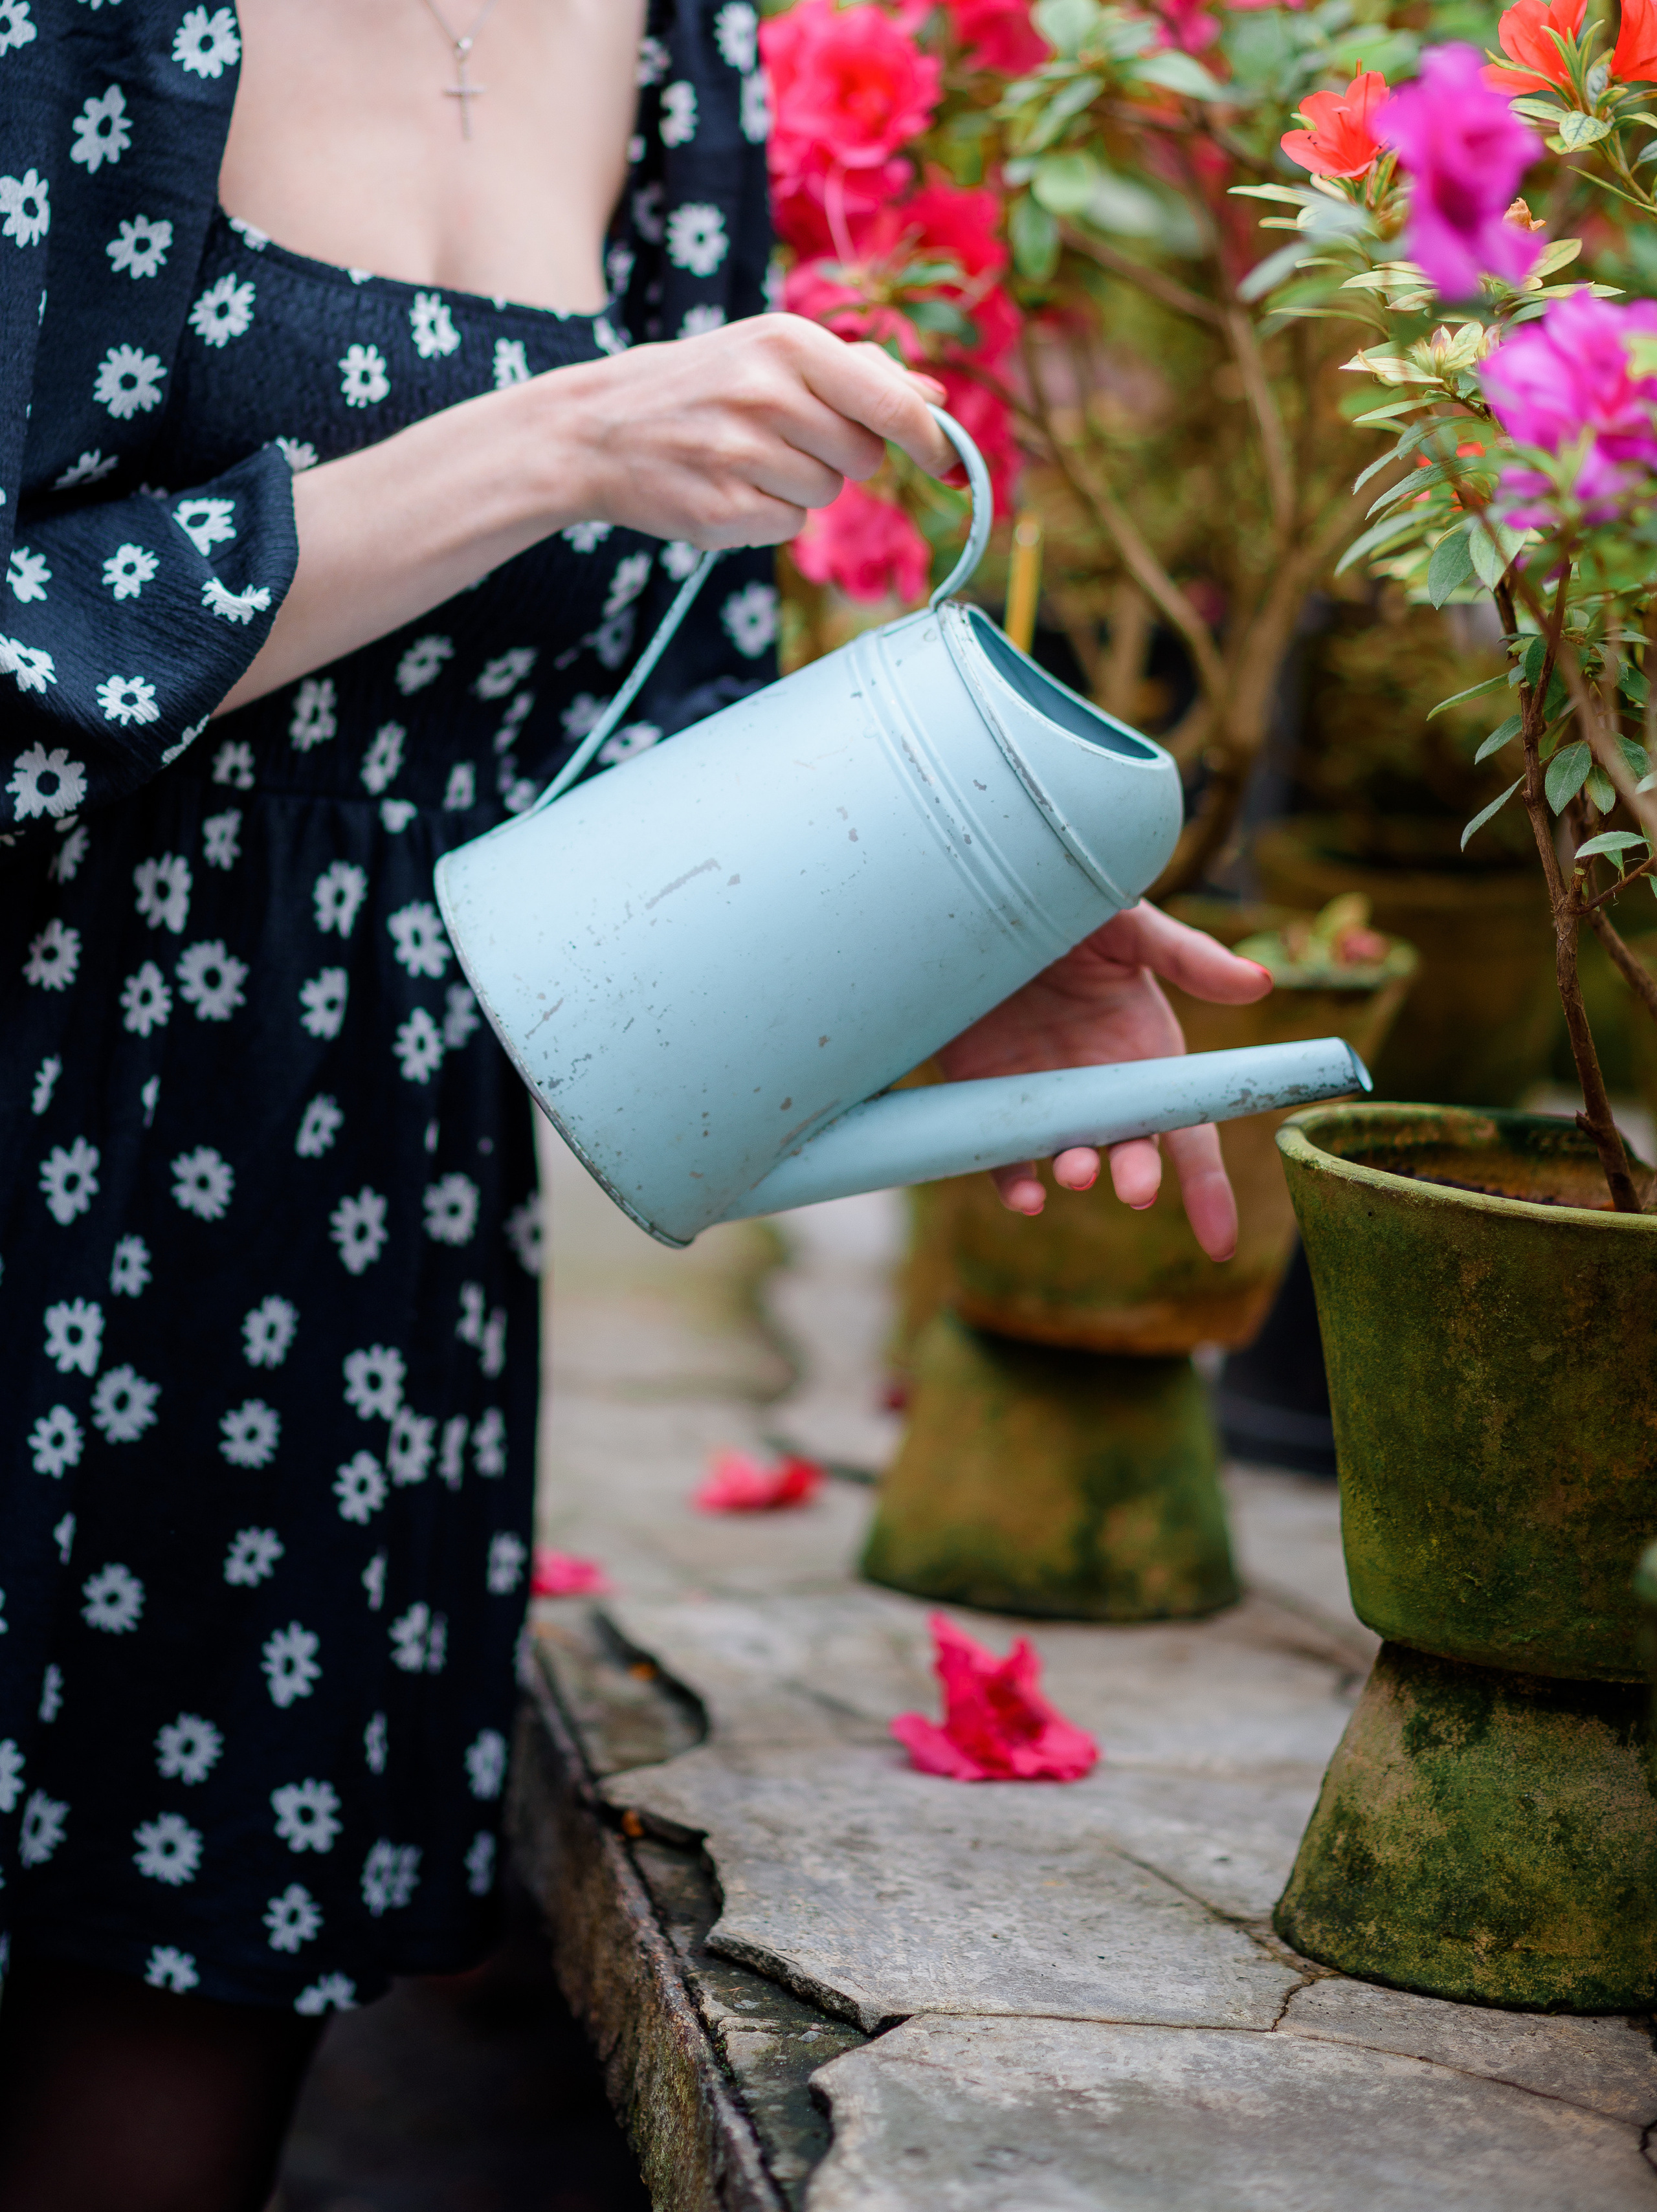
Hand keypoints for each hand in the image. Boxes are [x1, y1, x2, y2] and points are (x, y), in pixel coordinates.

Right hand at [547, 315, 956, 547]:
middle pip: (864, 458)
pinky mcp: (725, 511)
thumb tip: (933, 398)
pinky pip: (791, 527)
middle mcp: (768, 395)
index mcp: (789, 343)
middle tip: (789, 438)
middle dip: (842, 457)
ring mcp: (743, 455)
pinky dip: (771, 516)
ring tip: (749, 458)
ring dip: (802, 487)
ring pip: (828, 496)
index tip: (952, 464)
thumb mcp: (770, 352)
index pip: (892, 405)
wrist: (596, 429)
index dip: (933, 443)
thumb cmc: (699, 386)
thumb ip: (858, 371)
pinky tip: (731, 487)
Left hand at [934, 904, 1273, 1262]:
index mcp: (1149, 1059)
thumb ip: (1188, 958)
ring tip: (1073, 1170)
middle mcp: (1102, 1090)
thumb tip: (1260, 981)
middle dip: (1137, 1174)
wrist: (982, 901)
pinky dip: (1013, 1181)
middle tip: (1134, 1187)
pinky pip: (1002, 1156)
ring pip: (1068, 1155)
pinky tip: (1024, 1195)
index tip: (1221, 1241)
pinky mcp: (988, 1098)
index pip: (1190, 1131)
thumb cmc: (1068, 907)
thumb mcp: (1130, 926)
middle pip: (1130, 1150)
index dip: (1208, 1188)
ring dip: (1074, 1172)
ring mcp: (1046, 1099)